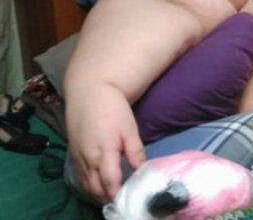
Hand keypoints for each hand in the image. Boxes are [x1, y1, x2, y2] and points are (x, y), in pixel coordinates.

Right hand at [66, 84, 145, 202]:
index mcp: (104, 152)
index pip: (110, 183)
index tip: (129, 199)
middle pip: (96, 188)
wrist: (88, 91)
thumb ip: (135, 150)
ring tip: (112, 195)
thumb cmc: (112, 108)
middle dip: (108, 197)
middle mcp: (88, 159)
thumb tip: (142, 170)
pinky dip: (88, 185)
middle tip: (123, 199)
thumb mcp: (129, 128)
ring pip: (86, 185)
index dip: (118, 194)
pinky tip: (98, 185)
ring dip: (98, 193)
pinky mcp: (73, 153)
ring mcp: (78, 157)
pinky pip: (79, 177)